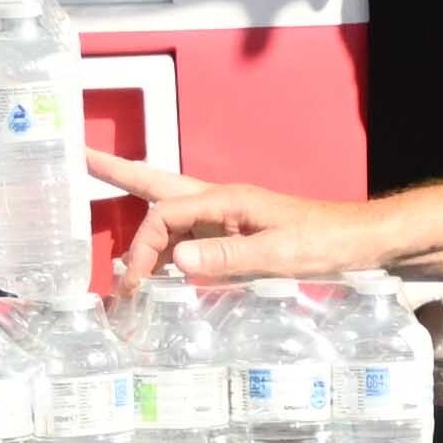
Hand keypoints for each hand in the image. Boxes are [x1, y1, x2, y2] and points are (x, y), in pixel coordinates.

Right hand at [104, 159, 379, 289]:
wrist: (360, 242)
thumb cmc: (326, 243)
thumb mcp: (278, 255)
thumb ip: (227, 256)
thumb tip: (176, 258)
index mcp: (226, 199)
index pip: (165, 216)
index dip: (143, 248)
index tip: (135, 283)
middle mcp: (221, 201)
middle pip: (158, 183)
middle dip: (118, 173)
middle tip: (82, 158)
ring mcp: (227, 216)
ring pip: (170, 209)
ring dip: (139, 212)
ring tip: (105, 200)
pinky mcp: (236, 234)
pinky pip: (189, 234)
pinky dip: (165, 244)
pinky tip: (156, 261)